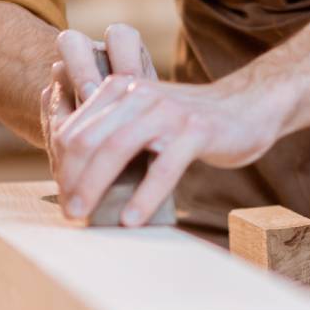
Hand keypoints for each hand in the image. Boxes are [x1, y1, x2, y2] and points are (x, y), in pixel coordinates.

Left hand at [42, 22, 292, 226]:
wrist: (247, 108)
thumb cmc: (190, 124)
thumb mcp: (145, 118)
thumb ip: (112, 134)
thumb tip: (73, 178)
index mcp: (120, 90)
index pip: (75, 129)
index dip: (62, 166)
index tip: (62, 197)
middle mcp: (139, 95)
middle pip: (89, 139)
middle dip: (72, 180)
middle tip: (69, 213)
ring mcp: (168, 112)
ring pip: (117, 150)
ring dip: (96, 188)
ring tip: (87, 217)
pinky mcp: (196, 131)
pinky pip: (163, 168)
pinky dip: (143, 197)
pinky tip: (131, 219)